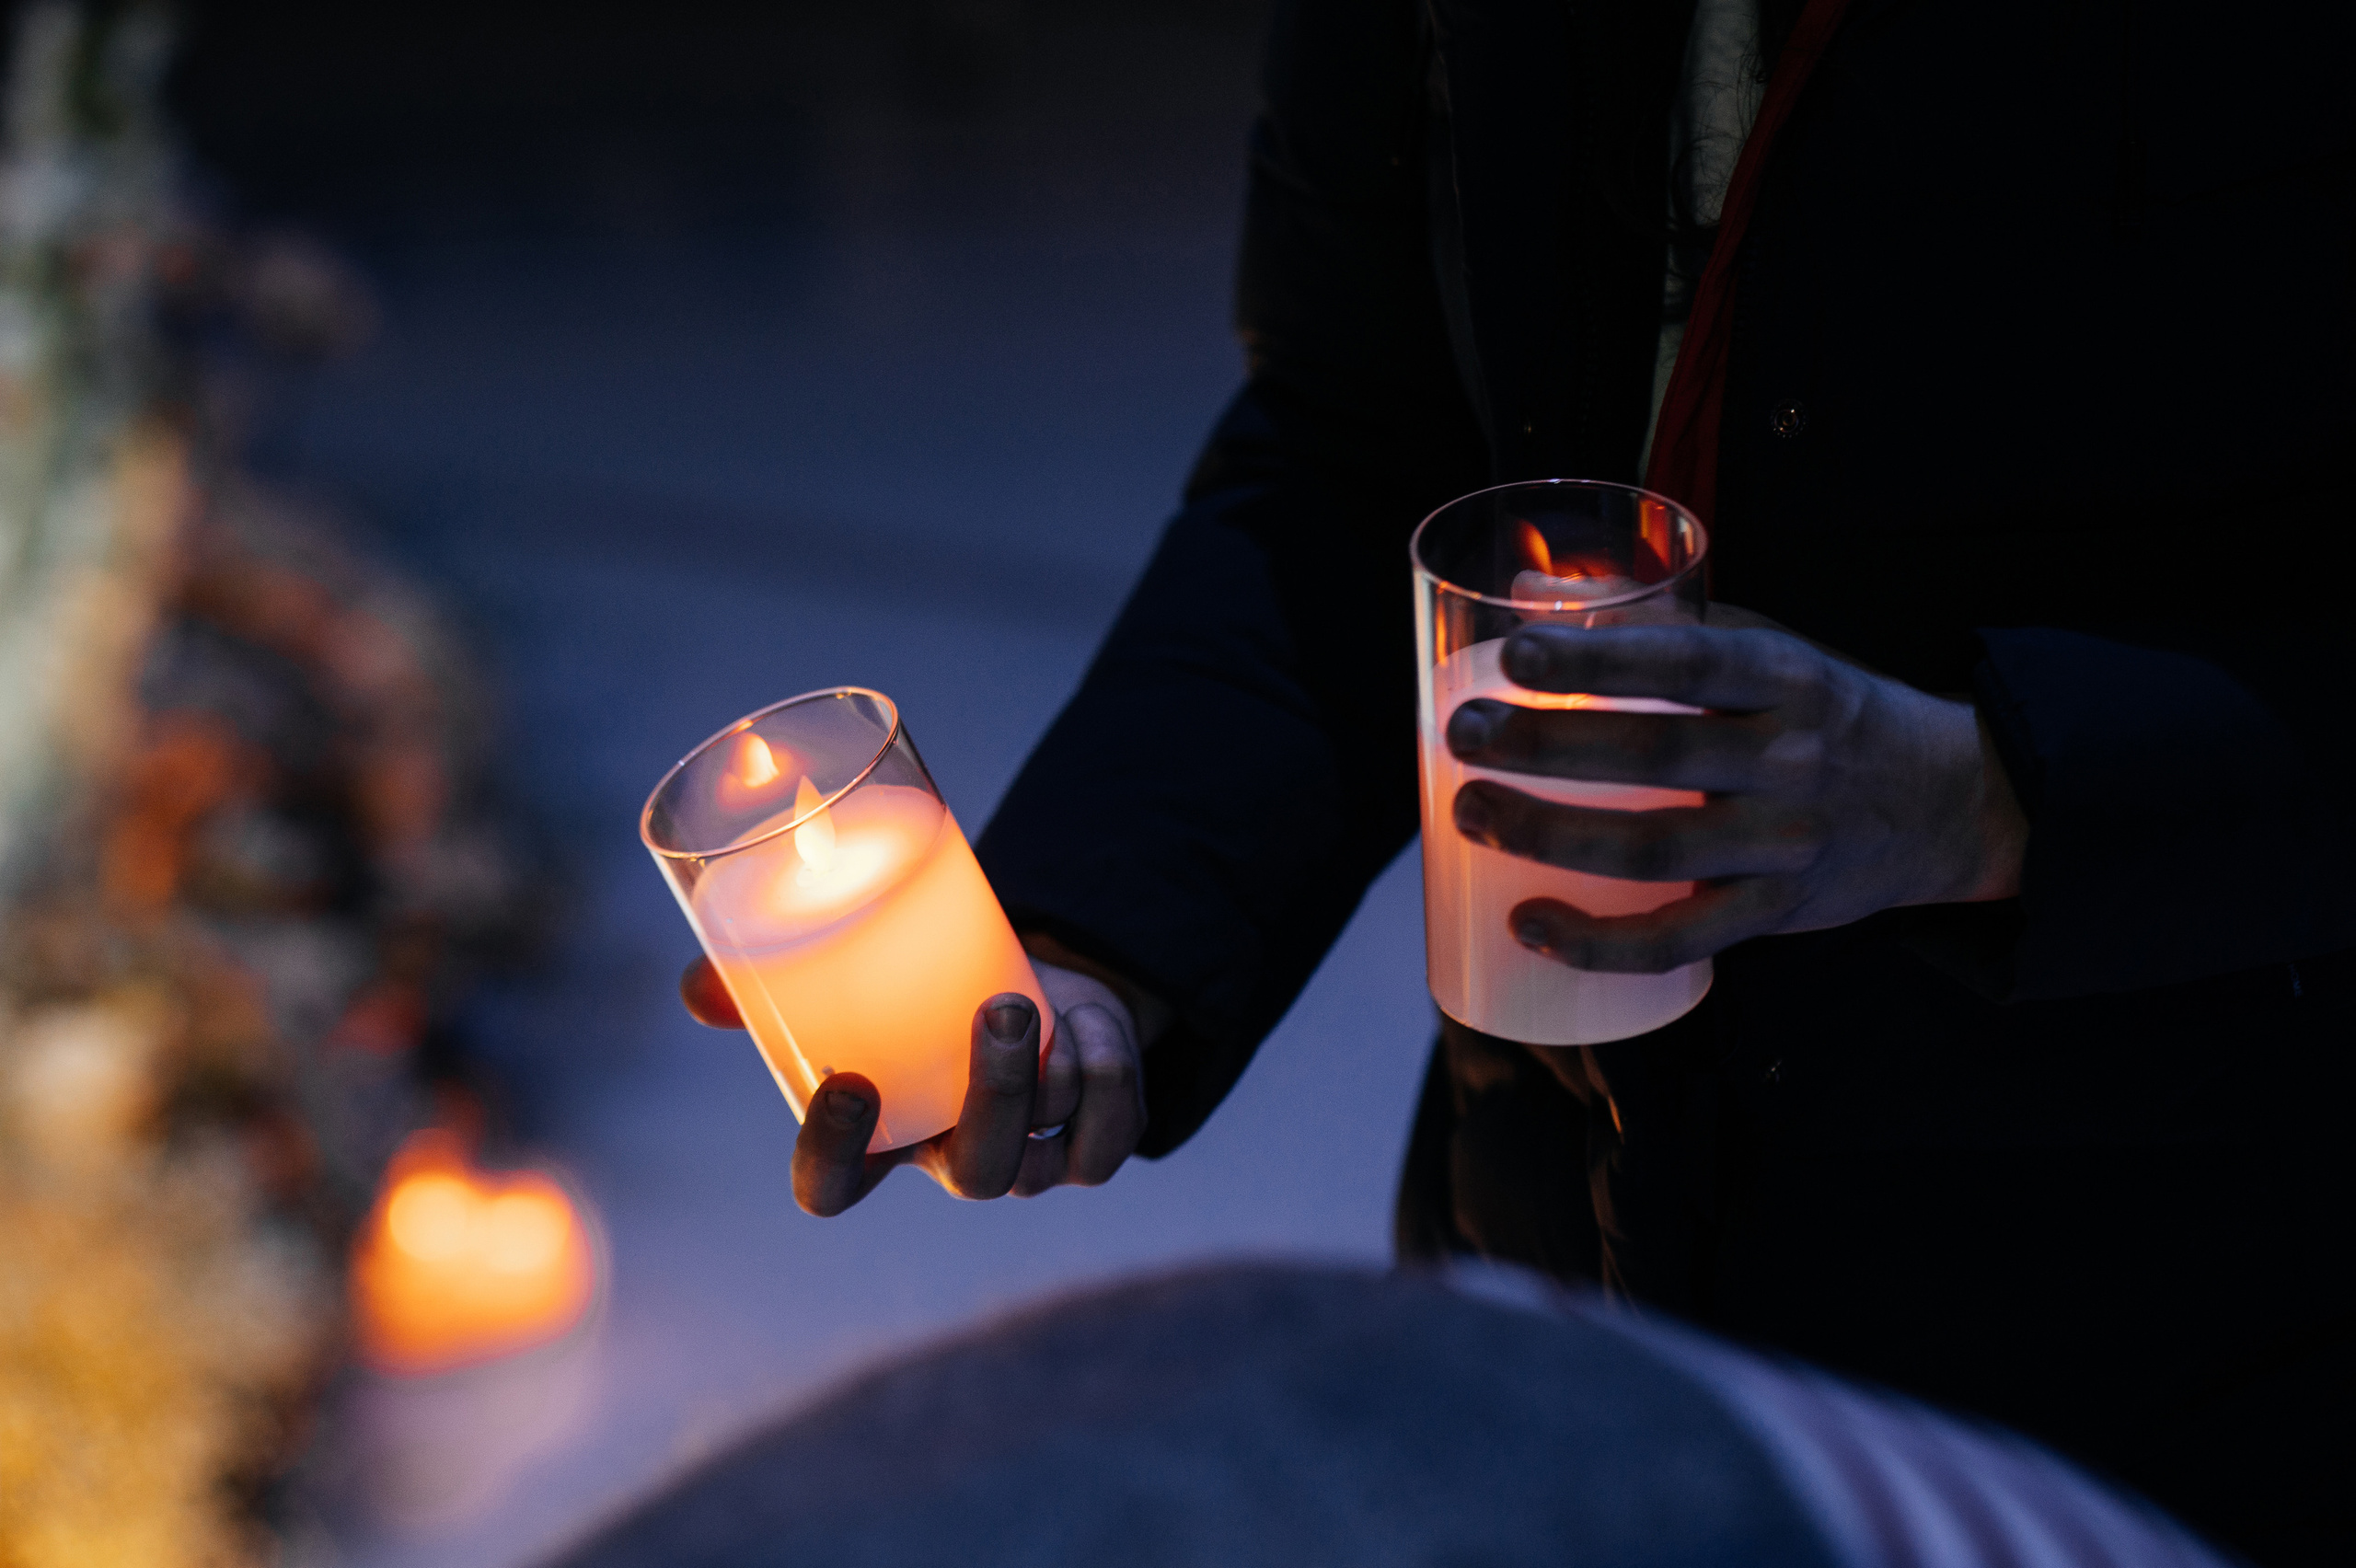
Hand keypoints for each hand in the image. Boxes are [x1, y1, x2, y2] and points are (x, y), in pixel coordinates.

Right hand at [679, 956, 1145, 1212]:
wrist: (1027, 982)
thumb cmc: (922, 991)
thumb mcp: (855, 981)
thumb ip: (771, 986)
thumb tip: (694, 987)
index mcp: (883, 1137)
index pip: (836, 1187)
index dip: (835, 1157)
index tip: (846, 1084)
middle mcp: (955, 1160)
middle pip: (973, 1171)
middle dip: (993, 1096)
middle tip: (999, 1011)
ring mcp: (1029, 1161)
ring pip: (1047, 1150)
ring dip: (1055, 1072)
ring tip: (1043, 998)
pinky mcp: (1093, 1144)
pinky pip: (1111, 1133)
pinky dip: (1112, 1070)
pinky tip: (1089, 1021)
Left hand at [1444, 608, 2026, 973]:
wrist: (1945, 802)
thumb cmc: (1822, 712)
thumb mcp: (1764, 648)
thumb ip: (1655, 619)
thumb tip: (1529, 589)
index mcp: (1785, 678)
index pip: (1688, 661)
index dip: (1601, 658)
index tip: (1516, 652)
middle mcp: (1790, 758)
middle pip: (1655, 755)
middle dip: (1547, 746)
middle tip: (1462, 736)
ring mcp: (1783, 844)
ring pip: (1654, 849)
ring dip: (1551, 836)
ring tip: (1471, 813)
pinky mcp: (1775, 913)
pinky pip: (1680, 939)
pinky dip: (1600, 942)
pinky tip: (1531, 924)